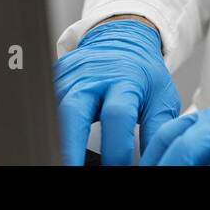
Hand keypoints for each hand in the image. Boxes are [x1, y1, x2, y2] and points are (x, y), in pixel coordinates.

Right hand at [53, 19, 179, 165]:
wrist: (125, 41)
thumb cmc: (144, 74)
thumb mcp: (160, 99)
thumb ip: (156, 132)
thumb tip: (155, 161)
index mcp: (125, 80)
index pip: (117, 115)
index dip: (116, 148)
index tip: (118, 167)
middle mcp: (93, 76)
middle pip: (73, 110)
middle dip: (70, 146)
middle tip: (72, 168)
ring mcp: (70, 76)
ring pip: (54, 110)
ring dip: (59, 138)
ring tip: (69, 159)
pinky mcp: (55, 77)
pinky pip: (48, 105)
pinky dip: (53, 126)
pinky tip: (62, 141)